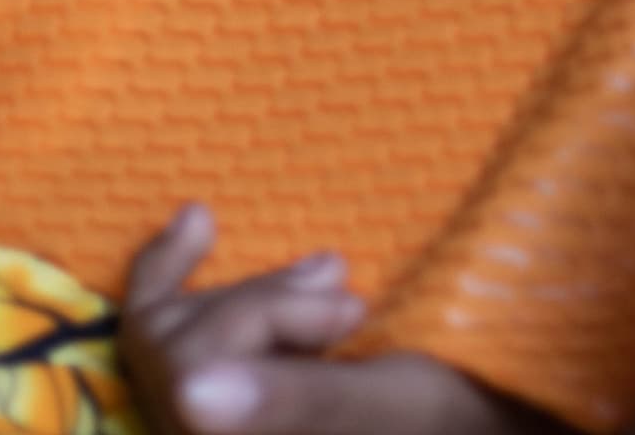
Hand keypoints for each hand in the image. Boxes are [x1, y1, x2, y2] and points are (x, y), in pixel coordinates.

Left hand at [118, 206, 557, 434]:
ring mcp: (197, 426)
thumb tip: (193, 392)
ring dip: (251, 290)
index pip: (191, 376)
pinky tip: (199, 220)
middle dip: (265, 303)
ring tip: (333, 277)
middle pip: (176, 352)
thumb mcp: (387, 403)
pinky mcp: (203, 403)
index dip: (268, 318)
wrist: (478, 419)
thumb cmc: (444, 420)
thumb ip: (295, 400)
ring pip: (169, 334)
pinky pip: (157, 333)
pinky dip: (173, 269)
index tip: (356, 311)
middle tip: (353, 299)